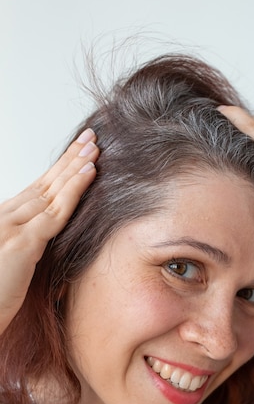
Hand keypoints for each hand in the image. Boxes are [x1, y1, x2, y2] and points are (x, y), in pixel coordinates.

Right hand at [0, 128, 98, 334]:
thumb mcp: (13, 265)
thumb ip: (29, 247)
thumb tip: (47, 241)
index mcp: (5, 221)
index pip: (37, 189)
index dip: (59, 170)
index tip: (78, 153)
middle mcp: (7, 218)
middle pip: (45, 183)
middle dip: (69, 159)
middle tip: (90, 138)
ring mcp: (13, 228)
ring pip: (52, 191)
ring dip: (75, 167)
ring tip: (95, 148)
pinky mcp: (22, 243)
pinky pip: (55, 212)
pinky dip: (74, 190)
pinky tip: (90, 173)